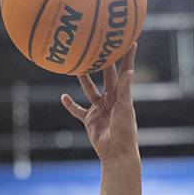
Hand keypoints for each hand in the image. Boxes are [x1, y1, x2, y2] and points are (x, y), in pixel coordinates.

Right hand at [61, 45, 137, 162]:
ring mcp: (99, 109)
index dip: (128, 57)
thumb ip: (124, 89)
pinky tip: (63, 96)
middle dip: (103, 62)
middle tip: (98, 44)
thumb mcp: (125, 108)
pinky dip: (70, 104)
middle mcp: (111, 99)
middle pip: (106, 76)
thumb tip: (129, 70)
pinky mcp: (90, 120)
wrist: (116, 153)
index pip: (125, 72)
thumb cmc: (125, 132)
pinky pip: (78, 110)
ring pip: (90, 89)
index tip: (130, 40)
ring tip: (77, 66)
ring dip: (84, 79)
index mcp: (122, 95)